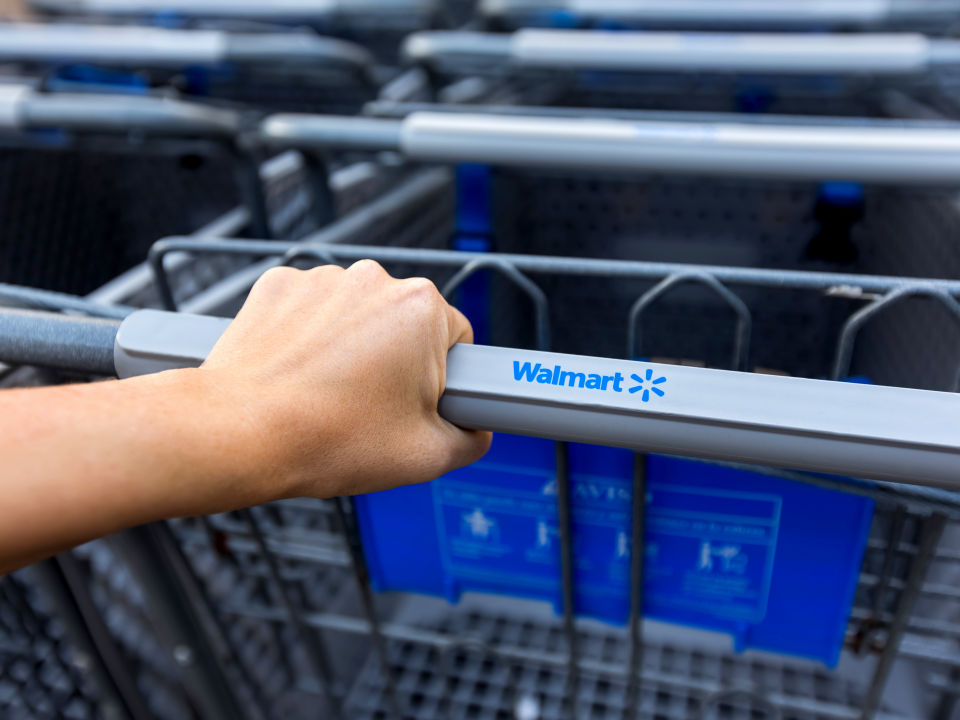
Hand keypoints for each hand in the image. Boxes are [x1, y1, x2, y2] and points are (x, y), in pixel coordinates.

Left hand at [198, 259, 491, 499]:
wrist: (237, 433)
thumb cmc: (327, 440)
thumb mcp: (425, 457)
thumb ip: (472, 440)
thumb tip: (474, 430)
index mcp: (422, 308)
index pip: (458, 340)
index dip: (442, 381)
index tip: (416, 406)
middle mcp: (375, 279)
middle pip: (406, 324)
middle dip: (396, 363)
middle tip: (370, 409)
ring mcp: (322, 278)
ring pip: (357, 316)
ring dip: (351, 347)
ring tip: (327, 396)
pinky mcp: (279, 286)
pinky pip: (311, 310)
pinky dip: (309, 337)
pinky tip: (298, 375)